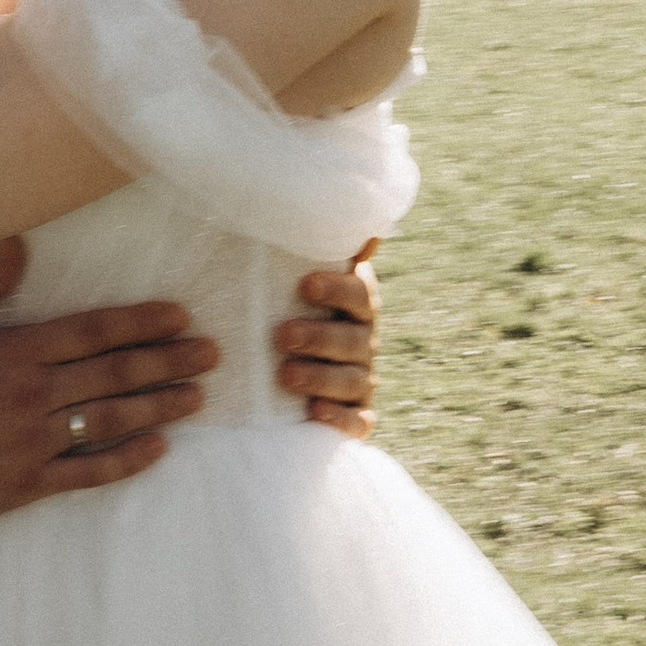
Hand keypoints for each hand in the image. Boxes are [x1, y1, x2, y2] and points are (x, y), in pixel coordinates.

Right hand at [0, 241, 220, 522]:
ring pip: (111, 419)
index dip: (141, 322)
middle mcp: (34, 395)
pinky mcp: (30, 483)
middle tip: (210, 353)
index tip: (179, 316)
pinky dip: (127, 460)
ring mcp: (35, 441)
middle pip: (115, 373)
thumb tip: (18, 241)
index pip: (94, 331)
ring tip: (196, 395)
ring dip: (159, 406)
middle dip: (169, 361)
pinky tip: (159, 448)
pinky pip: (89, 472)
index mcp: (17, 353)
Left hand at [275, 242, 380, 438]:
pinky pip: (358, 421)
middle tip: (281, 335)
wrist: (288, 382)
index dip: (337, 289)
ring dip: (320, 378)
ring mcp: (362, 382)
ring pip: (353, 381)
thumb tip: (359, 224)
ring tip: (285, 375)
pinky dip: (340, 418)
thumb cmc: (291, 315)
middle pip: (353, 340)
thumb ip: (319, 253)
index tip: (305, 284)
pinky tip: (314, 412)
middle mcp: (364, 343)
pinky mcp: (356, 417)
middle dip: (318, 337)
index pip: (359, 294)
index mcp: (357, 306)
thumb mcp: (297, 285)